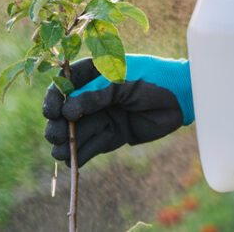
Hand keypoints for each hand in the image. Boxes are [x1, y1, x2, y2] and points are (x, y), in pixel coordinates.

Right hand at [42, 55, 192, 166]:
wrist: (182, 97)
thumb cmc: (152, 78)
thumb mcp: (121, 82)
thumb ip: (95, 95)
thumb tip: (68, 112)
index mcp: (93, 73)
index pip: (64, 85)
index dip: (54, 98)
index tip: (52, 112)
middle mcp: (93, 95)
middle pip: (66, 111)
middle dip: (59, 124)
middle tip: (57, 134)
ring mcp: (102, 115)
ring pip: (77, 131)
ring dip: (66, 141)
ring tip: (60, 151)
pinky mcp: (112, 135)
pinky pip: (92, 145)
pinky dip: (81, 153)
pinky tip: (71, 160)